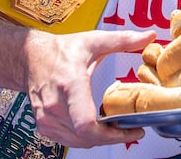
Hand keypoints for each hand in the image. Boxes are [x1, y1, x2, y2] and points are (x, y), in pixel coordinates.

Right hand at [23, 29, 155, 147]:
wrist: (31, 57)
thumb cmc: (61, 50)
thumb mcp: (95, 41)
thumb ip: (124, 40)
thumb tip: (149, 36)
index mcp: (71, 84)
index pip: (86, 123)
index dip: (112, 134)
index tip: (132, 130)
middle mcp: (56, 105)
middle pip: (86, 137)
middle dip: (112, 138)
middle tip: (130, 130)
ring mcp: (47, 118)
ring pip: (78, 142)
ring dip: (100, 139)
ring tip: (117, 128)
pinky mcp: (44, 125)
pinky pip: (69, 141)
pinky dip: (85, 139)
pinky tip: (98, 128)